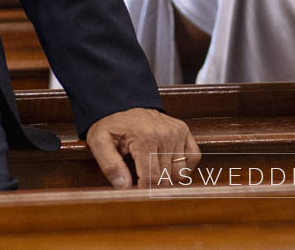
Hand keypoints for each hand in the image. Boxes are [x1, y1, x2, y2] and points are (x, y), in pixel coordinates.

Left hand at [85, 107, 200, 189]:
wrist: (122, 103)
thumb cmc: (111, 125)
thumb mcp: (100, 143)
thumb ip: (110, 165)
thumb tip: (124, 187)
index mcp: (144, 138)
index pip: (152, 178)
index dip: (145, 190)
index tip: (137, 192)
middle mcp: (164, 134)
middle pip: (166, 177)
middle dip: (154, 185)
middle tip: (142, 181)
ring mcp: (176, 132)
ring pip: (181, 171)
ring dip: (169, 177)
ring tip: (154, 172)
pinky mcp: (183, 130)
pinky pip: (193, 157)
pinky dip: (185, 167)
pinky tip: (170, 166)